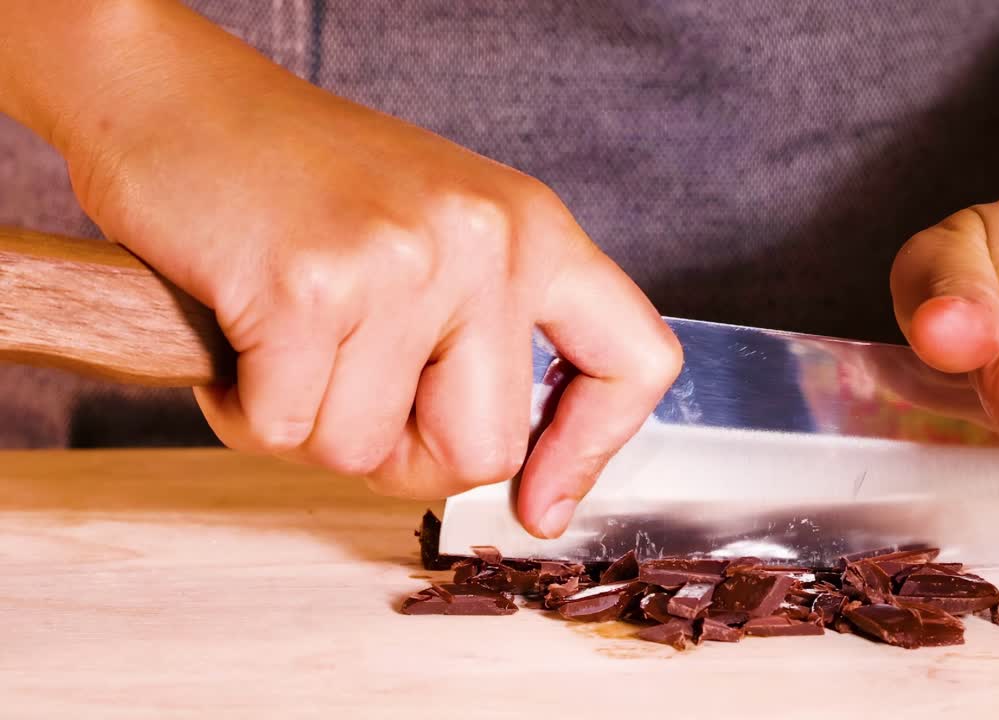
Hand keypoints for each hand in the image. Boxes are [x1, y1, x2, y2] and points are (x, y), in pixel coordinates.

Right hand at [62, 3, 680, 536]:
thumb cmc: (301, 179)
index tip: (541, 503)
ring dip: (307, 425)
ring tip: (283, 342)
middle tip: (347, 400)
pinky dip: (244, 410)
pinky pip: (284, 429)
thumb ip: (485, 334)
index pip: (634, 360)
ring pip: (364, 451)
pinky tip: (239, 337)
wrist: (176, 98)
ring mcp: (404, 261)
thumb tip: (519, 477)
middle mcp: (487, 241)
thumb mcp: (437, 234)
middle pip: (483, 451)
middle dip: (402, 459)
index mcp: (533, 230)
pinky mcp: (309, 286)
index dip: (592, 451)